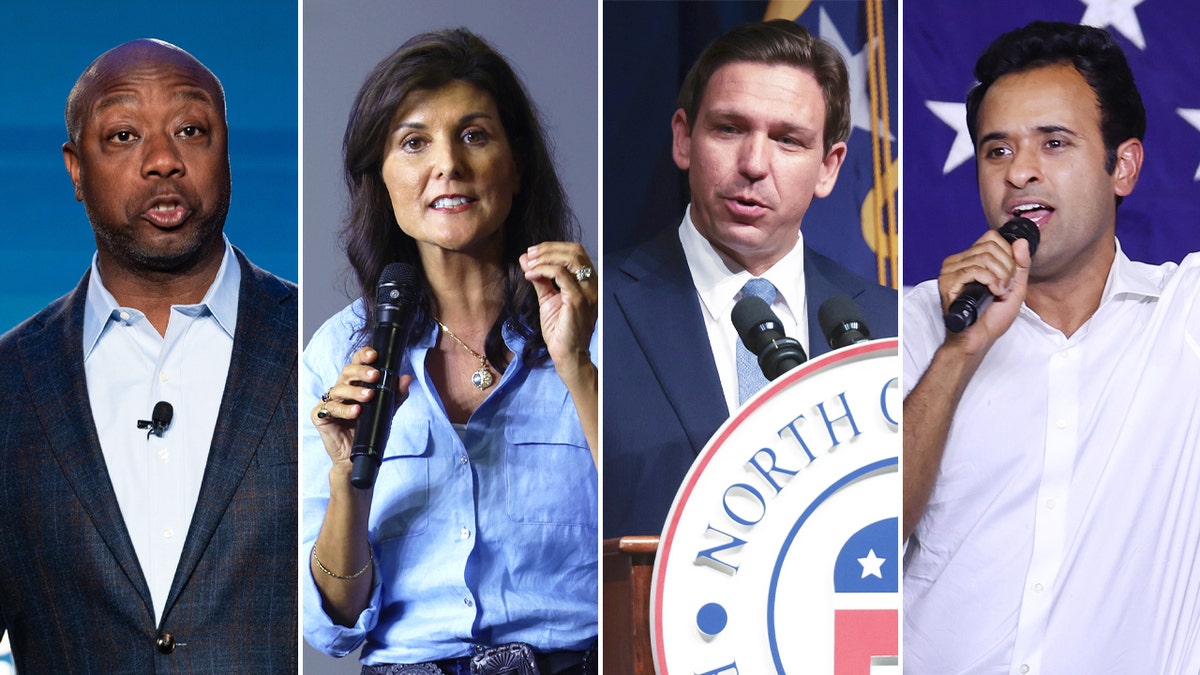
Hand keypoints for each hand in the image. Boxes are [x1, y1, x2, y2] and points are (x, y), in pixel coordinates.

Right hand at [311, 346, 411, 467]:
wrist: (358, 457)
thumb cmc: (369, 430)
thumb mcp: (386, 411)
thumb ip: (396, 395)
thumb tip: (406, 379)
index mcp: (355, 384)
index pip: (357, 363)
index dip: (363, 356)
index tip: (375, 355)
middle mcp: (342, 389)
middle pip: (347, 372)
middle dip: (361, 371)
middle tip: (375, 375)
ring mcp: (330, 402)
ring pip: (339, 388)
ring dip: (355, 391)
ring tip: (369, 396)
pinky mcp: (321, 415)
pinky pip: (330, 408)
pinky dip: (344, 409)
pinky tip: (356, 411)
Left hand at [519, 242, 597, 378]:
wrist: (568, 355)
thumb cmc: (561, 330)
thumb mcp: (549, 299)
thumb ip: (541, 278)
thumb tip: (526, 259)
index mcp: (589, 283)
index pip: (576, 252)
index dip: (554, 247)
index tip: (533, 252)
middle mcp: (593, 285)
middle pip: (575, 251)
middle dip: (548, 248)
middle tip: (529, 254)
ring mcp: (587, 292)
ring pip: (569, 258)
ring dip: (545, 256)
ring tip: (529, 263)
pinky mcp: (577, 300)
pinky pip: (560, 274)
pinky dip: (542, 270)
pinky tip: (530, 275)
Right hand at [937, 230, 1031, 354]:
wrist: (978, 339)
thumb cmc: (992, 318)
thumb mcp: (1016, 287)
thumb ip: (1021, 264)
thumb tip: (1020, 241)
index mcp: (971, 259)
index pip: (992, 237)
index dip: (1008, 255)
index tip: (1009, 276)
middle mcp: (958, 262)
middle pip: (990, 246)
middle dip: (1007, 268)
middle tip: (1005, 287)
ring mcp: (950, 271)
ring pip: (984, 258)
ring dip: (1000, 277)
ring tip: (999, 293)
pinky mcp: (947, 283)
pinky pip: (974, 270)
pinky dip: (990, 281)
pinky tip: (993, 294)